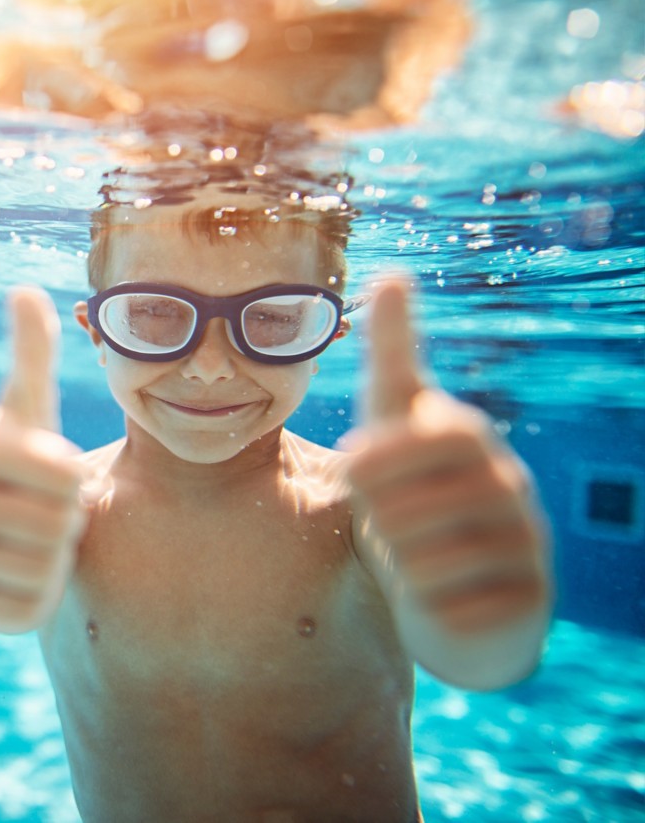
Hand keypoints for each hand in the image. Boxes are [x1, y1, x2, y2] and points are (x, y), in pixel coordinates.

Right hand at [0, 286, 89, 633]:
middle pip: (55, 521)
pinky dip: (40, 594)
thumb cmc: (34, 462)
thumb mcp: (38, 409)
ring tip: (38, 539)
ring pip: (44, 565)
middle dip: (69, 519)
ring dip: (56, 556)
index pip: (54, 469)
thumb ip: (32, 352)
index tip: (58, 472)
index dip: (71, 477)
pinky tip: (22, 574)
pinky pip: (27, 606)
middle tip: (52, 511)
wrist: (19, 529)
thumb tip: (22, 288)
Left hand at [348, 279, 550, 636]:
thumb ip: (392, 353)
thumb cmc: (410, 492)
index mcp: (474, 441)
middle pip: (413, 506)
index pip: (436, 436)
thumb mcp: (394, 421)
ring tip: (405, 553)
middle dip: (378, 518)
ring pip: (426, 561)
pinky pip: (448, 607)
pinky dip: (423, 603)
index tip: (351, 468)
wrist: (449, 589)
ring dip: (397, 561)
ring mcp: (527, 550)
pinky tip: (431, 592)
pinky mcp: (527, 608)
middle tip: (377, 521)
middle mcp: (512, 490)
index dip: (381, 458)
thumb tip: (393, 272)